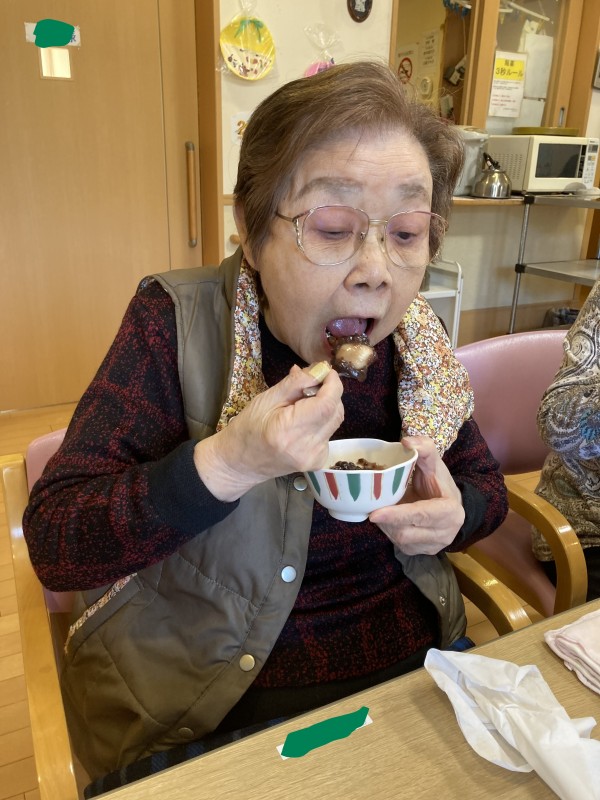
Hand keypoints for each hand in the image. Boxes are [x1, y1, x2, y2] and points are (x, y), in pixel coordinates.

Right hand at [194, 365, 343, 500]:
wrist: (240, 462)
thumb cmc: (248, 427)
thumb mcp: (267, 398)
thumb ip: (296, 383)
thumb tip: (320, 369)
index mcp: (289, 430)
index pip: (327, 404)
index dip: (333, 384)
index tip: (325, 371)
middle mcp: (306, 447)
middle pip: (336, 411)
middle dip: (330, 393)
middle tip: (311, 385)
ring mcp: (314, 457)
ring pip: (335, 421)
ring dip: (326, 406)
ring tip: (304, 404)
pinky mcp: (318, 461)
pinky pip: (329, 432)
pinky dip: (322, 421)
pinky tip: (304, 422)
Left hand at [369, 435, 464, 554]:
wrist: (451, 505)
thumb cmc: (439, 483)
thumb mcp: (434, 463)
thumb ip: (424, 448)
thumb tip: (406, 441)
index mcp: (450, 510)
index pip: (421, 515)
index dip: (397, 514)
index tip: (374, 514)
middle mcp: (446, 533)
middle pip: (407, 532)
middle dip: (387, 521)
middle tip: (372, 507)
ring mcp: (434, 545)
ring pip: (401, 541)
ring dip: (387, 526)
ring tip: (383, 510)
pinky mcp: (423, 552)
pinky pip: (400, 546)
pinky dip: (390, 532)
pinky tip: (390, 520)